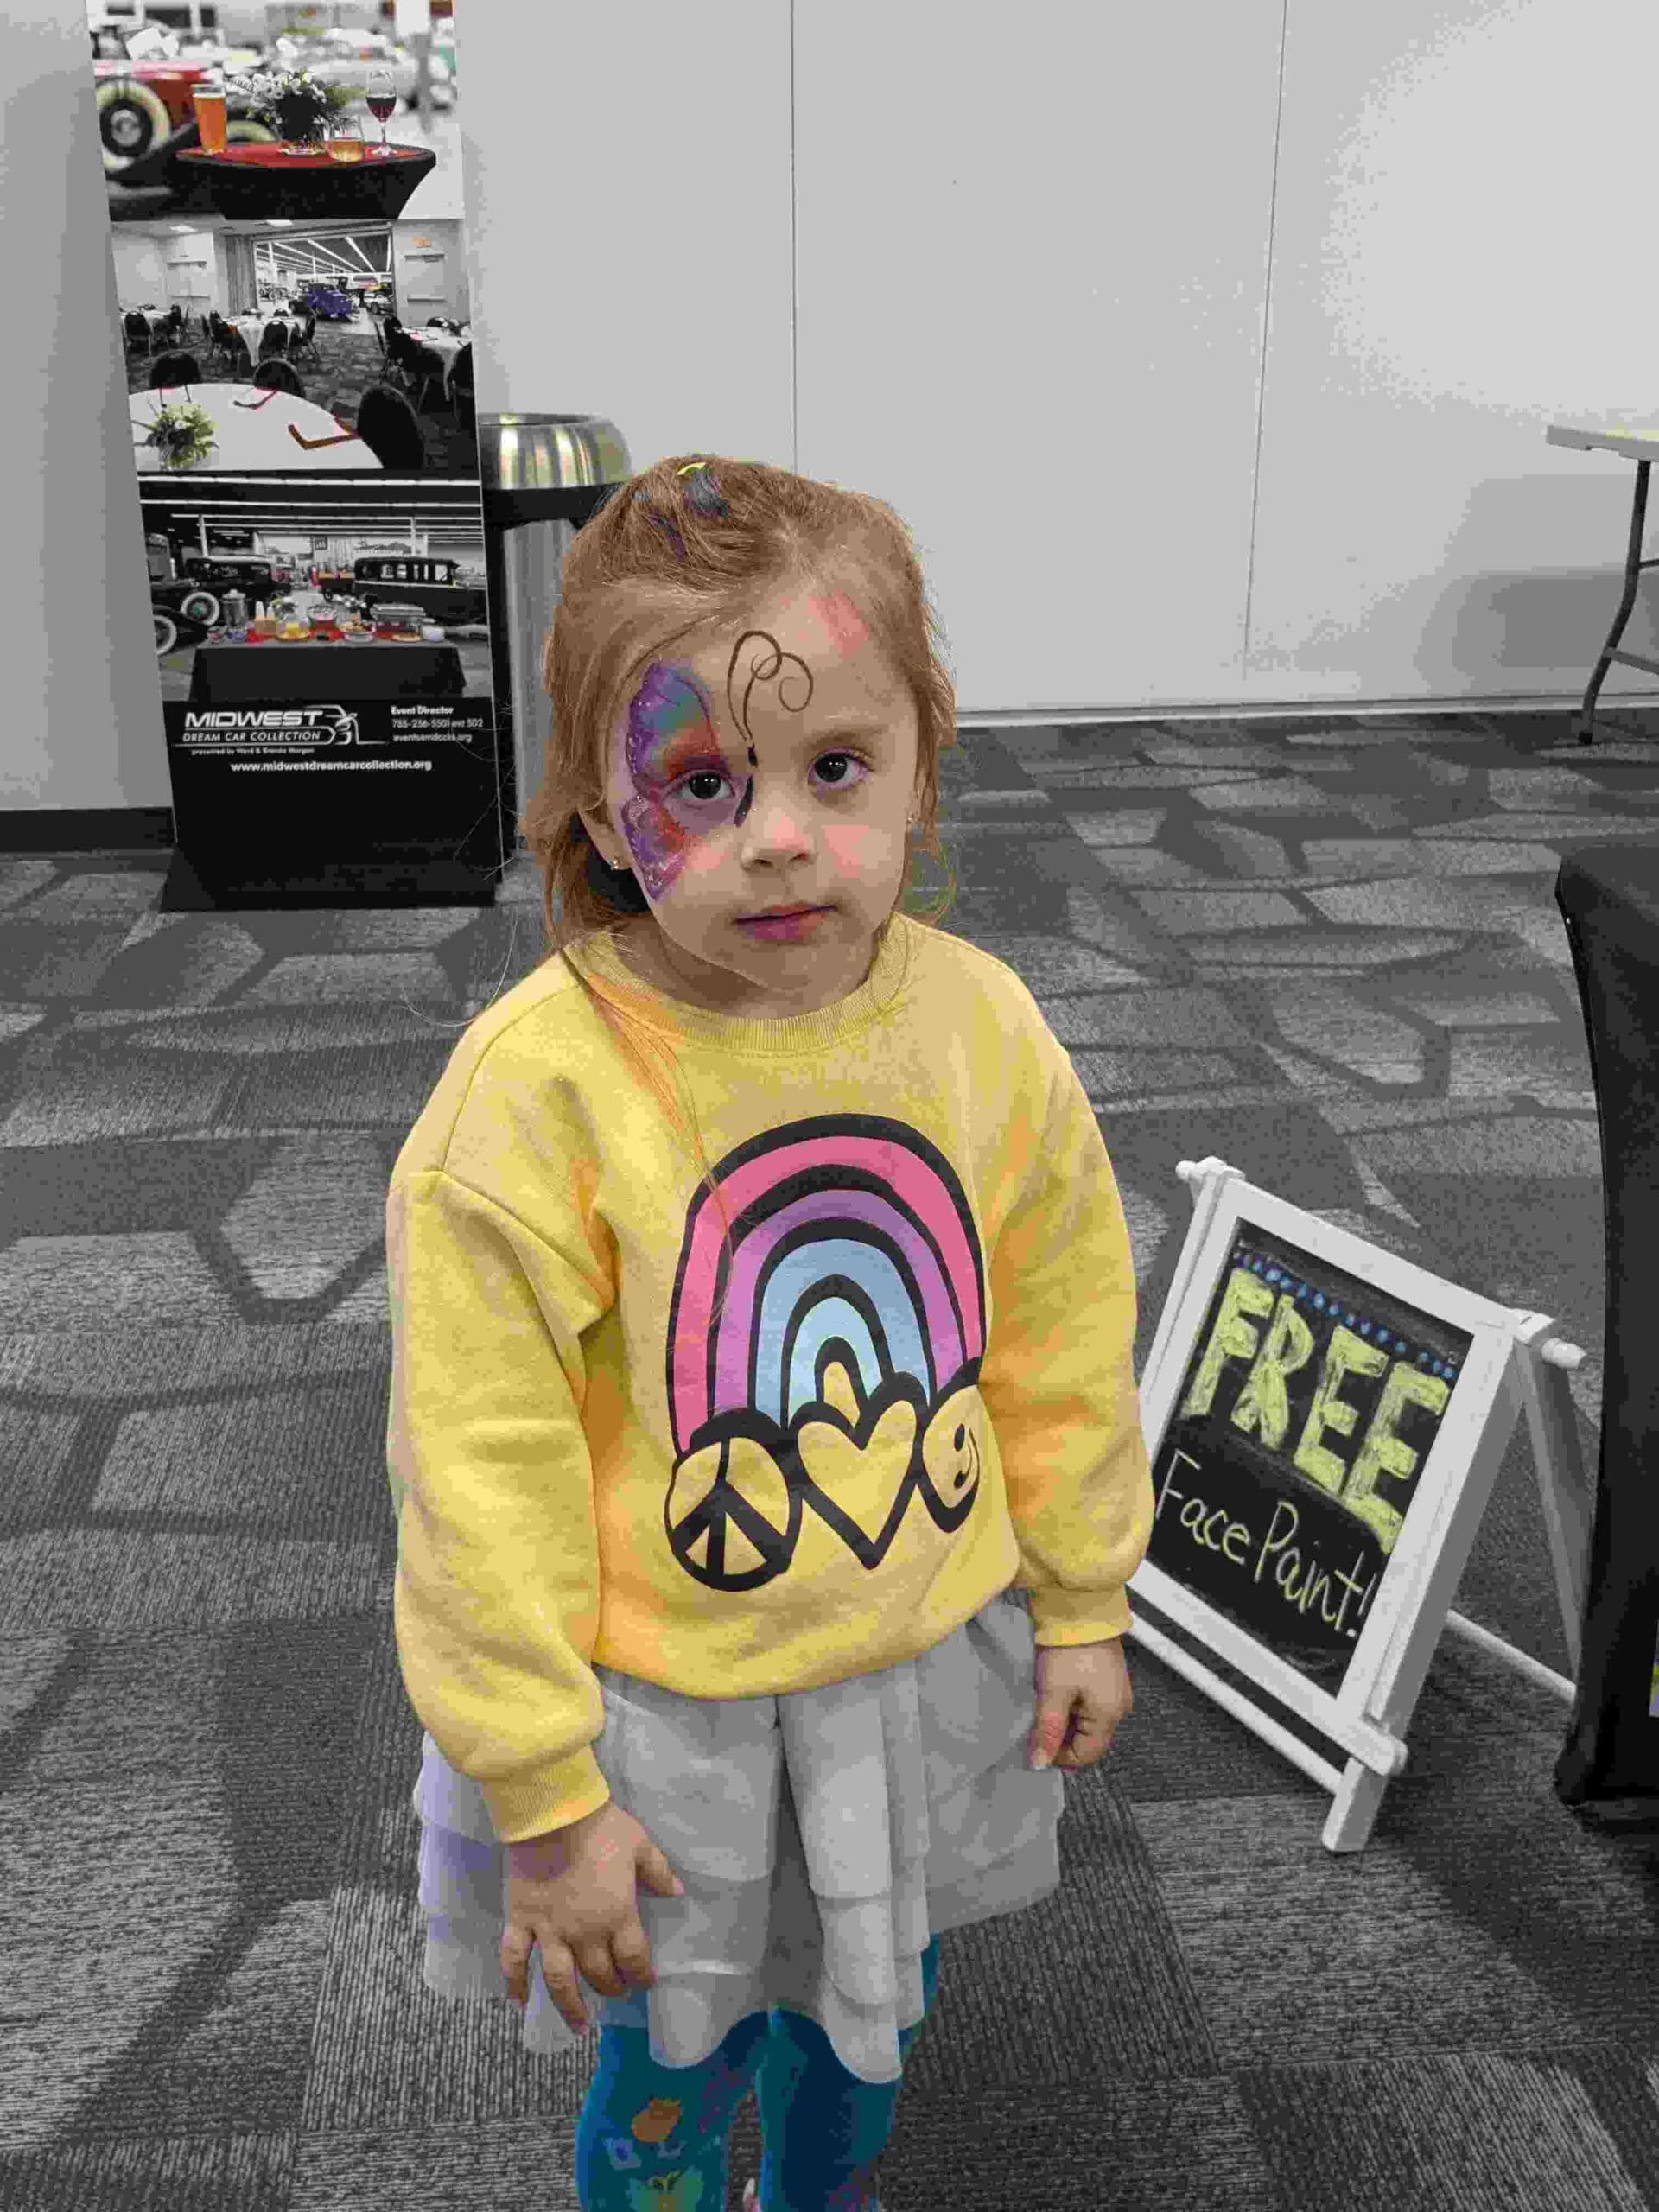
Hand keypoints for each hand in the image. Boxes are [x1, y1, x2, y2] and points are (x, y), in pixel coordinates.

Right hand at [500, 1801, 684, 2033]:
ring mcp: (549, 1931)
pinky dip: (514, 1983)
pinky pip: (514, 1959)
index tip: (647, 1982)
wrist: (554, 1814)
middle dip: (612, 1986)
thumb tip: (677, 1893)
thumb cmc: (601, 1828)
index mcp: (617, 1916)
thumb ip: (659, 1873)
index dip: (642, 1974)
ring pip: (560, 1980)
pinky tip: (519, 2003)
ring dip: (570, 2006)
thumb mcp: (640, 1845)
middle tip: (617, 1991)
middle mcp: (584, 1934)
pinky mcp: (521, 1920)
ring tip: (579, 2026)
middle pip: (599, 1973)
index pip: (634, 1958)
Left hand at [1028, 1635, 1132, 1771]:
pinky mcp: (1109, 1677)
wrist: (1082, 1608)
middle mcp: (1119, 1706)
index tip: (1037, 1747)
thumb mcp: (1054, 1692)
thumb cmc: (1070, 1648)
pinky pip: (1091, 1704)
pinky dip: (1073, 1706)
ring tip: (1045, 1708)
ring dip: (1067, 1722)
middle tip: (1038, 1728)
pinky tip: (1057, 1695)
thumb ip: (1048, 1730)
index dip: (1060, 1756)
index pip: (1087, 1755)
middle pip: (1090, 1740)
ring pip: (1089, 1722)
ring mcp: (1116, 1691)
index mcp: (1110, 1714)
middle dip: (1063, 1739)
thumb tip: (1040, 1763)